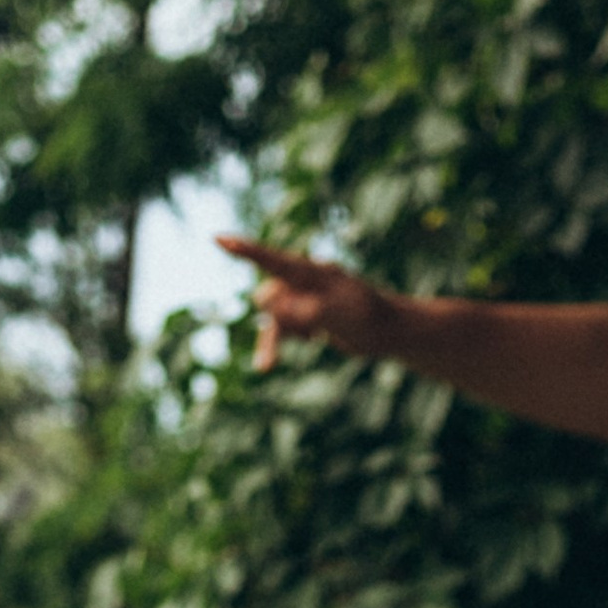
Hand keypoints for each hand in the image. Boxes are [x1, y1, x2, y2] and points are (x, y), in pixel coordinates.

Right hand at [218, 232, 395, 371]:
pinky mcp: (305, 317)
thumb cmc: (368, 316)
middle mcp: (303, 282)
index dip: (244, 251)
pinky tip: (265, 367)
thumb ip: (304, 308)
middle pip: (268, 295)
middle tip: (311, 328)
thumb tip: (270, 307)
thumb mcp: (338, 313)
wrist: (389, 331)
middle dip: (277, 316)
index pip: (272, 260)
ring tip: (267, 365)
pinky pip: (279, 330)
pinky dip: (273, 347)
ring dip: (274, 339)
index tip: (218, 239)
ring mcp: (303, 299)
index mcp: (311, 272)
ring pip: (272, 317)